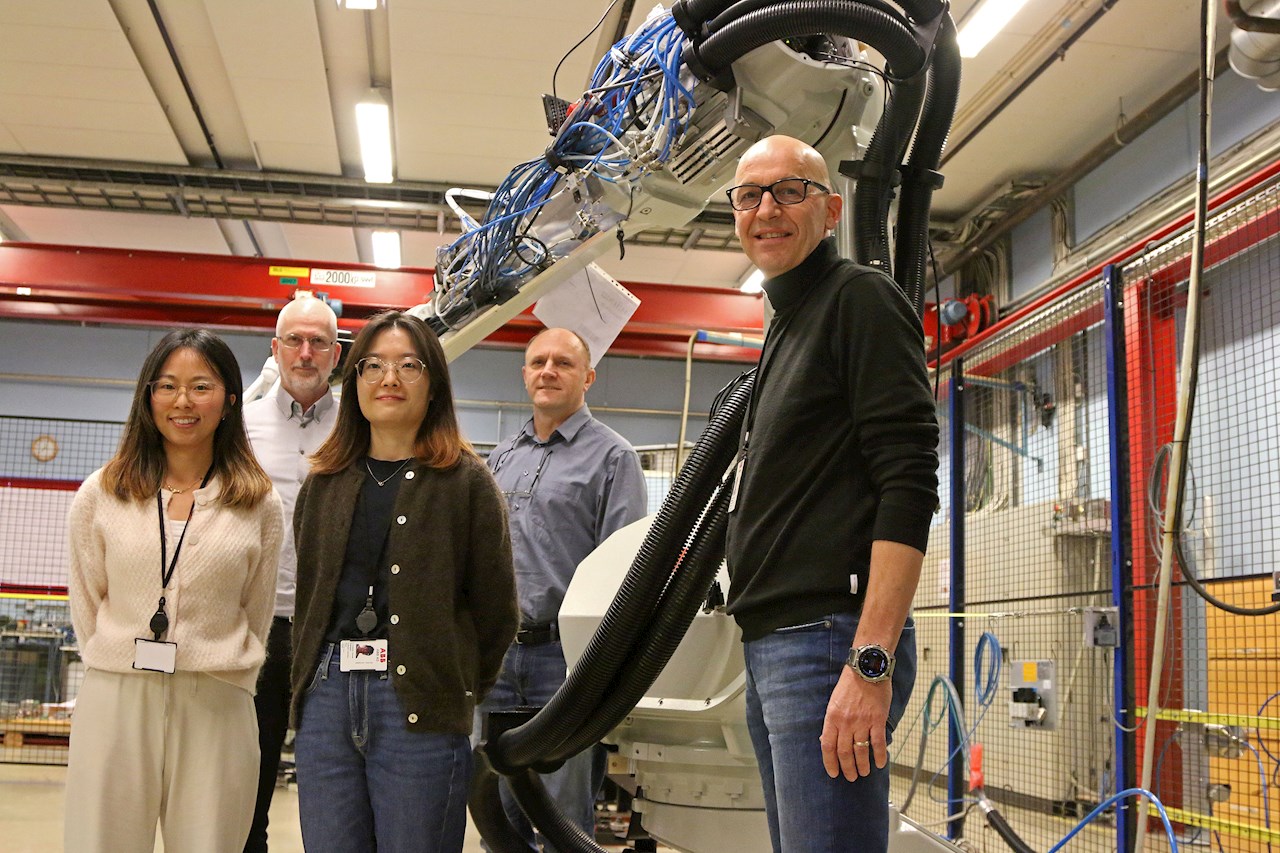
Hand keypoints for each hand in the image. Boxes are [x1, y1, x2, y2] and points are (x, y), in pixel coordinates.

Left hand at [819, 665, 889, 779]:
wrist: (866, 669)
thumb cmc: (849, 685)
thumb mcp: (834, 702)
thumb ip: (832, 722)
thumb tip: (826, 740)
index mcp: (832, 718)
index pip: (828, 746)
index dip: (830, 762)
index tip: (834, 773)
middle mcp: (846, 722)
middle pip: (844, 752)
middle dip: (847, 768)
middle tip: (851, 777)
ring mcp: (862, 722)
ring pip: (861, 751)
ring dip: (862, 765)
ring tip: (864, 773)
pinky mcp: (877, 720)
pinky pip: (878, 743)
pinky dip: (879, 756)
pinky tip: (880, 764)